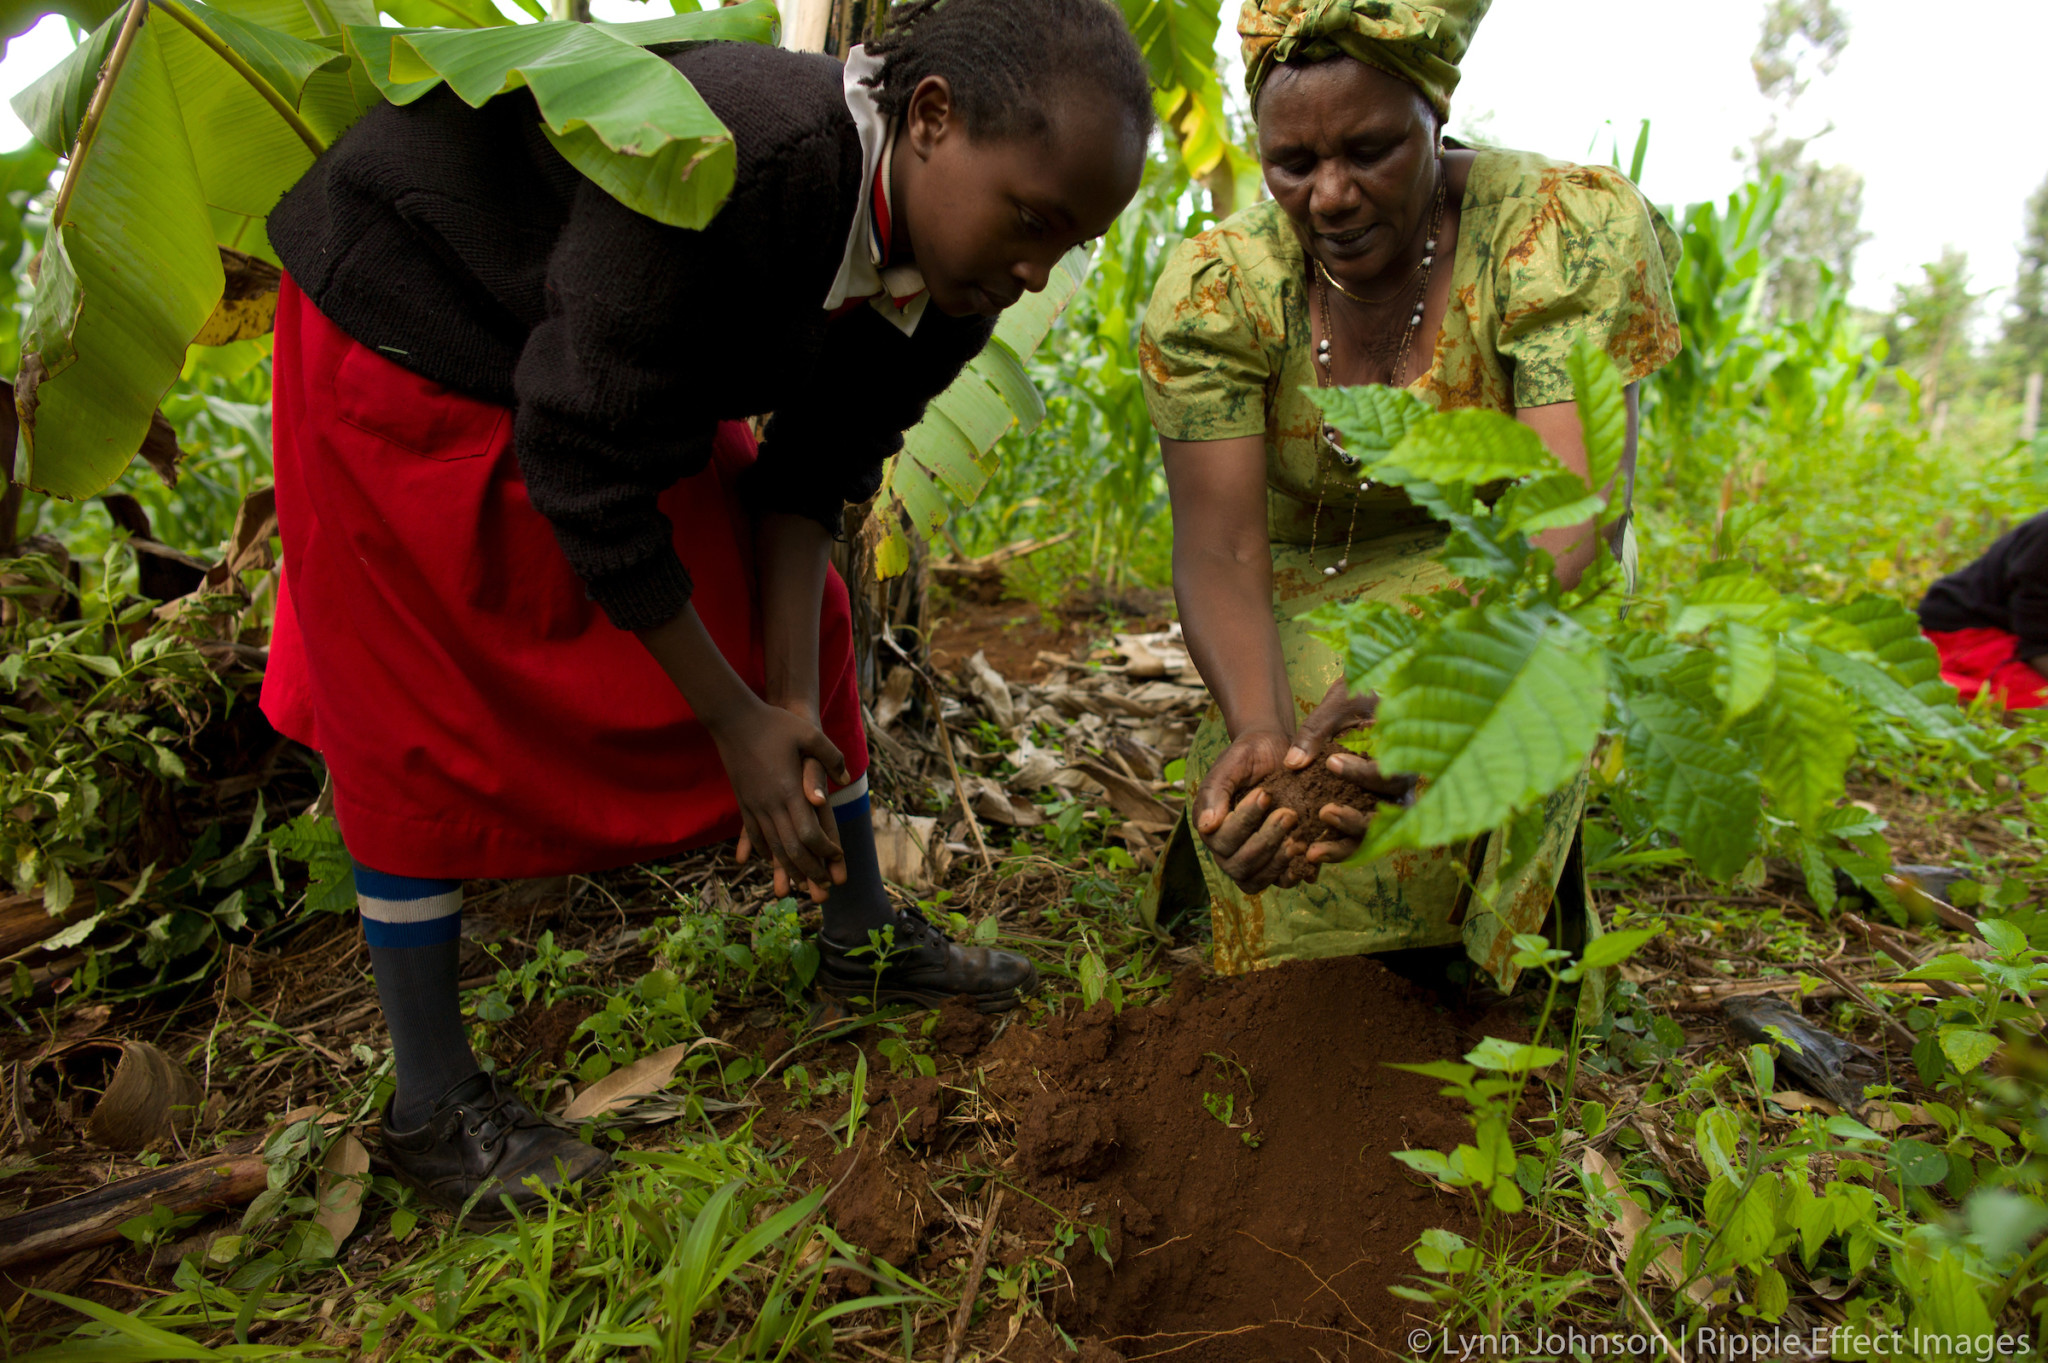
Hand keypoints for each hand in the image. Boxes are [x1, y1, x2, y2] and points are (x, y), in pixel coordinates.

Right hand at [714, 699, 851, 900]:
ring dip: (787, 867)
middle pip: (791, 848)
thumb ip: (830, 756)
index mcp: (789, 791)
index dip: (825, 851)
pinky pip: (754, 834)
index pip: (809, 833)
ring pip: (772, 846)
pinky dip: (765, 850)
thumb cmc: (774, 723)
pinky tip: (771, 858)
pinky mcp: (744, 801)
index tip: (838, 857)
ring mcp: (754, 804)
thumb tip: (845, 779)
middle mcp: (771, 804)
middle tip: (823, 885)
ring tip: (800, 882)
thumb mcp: (809, 733)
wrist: (734, 719)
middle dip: (809, 870)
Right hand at [1193, 726, 1299, 893]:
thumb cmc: (1250, 755)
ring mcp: (1249, 859)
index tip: (1265, 794)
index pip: (1220, 840)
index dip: (1244, 822)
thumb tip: (1206, 826)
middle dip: (1265, 841)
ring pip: (1255, 879)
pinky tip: (1305, 854)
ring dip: (1277, 862)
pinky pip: (1277, 882)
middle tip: (1289, 814)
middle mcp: (1225, 848)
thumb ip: (1215, 791)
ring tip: (1298, 839)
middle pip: (1238, 865)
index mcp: (1210, 825)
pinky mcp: (1274, 863)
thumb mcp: (1232, 764)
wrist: (1277, 750)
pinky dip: (1291, 874)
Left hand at [1285, 679, 1413, 872]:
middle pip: (1389, 816)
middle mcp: (1403, 787)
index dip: (1363, 773)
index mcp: (1406, 755)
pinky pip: (1358, 837)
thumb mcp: (1341, 702)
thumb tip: (1293, 763)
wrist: (1372, 695)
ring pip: (1374, 835)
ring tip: (1314, 851)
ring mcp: (1387, 803)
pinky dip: (1338, 847)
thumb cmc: (1364, 693)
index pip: (1390, 774)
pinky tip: (1312, 852)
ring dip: (1346, 844)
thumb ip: (1317, 731)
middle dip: (1356, 820)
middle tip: (1325, 814)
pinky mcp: (1368, 812)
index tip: (1332, 763)